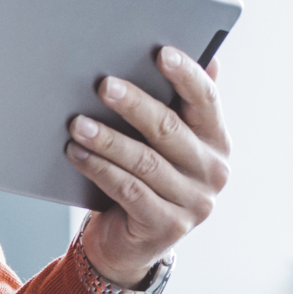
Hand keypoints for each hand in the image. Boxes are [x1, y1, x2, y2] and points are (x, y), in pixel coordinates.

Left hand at [67, 46, 229, 287]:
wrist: (130, 241)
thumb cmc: (144, 177)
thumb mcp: (162, 142)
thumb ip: (176, 103)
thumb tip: (195, 56)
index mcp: (216, 140)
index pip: (206, 99)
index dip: (186, 74)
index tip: (161, 52)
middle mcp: (212, 171)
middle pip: (170, 129)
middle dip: (134, 104)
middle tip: (103, 84)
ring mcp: (193, 203)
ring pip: (145, 161)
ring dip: (107, 139)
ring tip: (76, 122)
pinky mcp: (167, 226)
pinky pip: (129, 190)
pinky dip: (99, 169)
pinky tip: (75, 152)